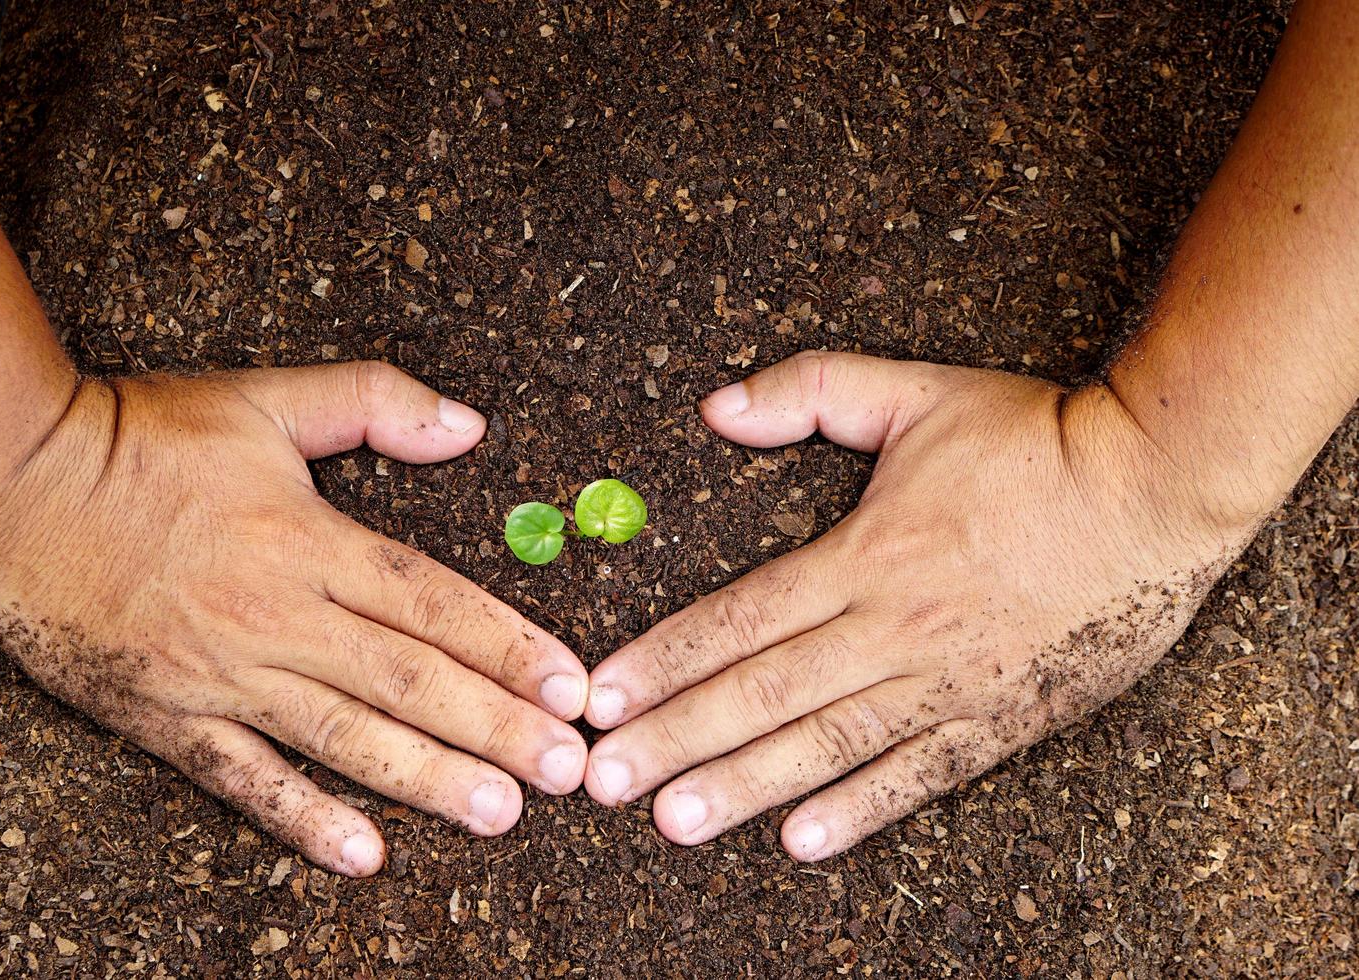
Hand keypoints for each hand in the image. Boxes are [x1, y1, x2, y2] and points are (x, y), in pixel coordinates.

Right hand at [0, 362, 588, 875]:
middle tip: (567, 770)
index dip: (509, 646)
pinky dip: (303, 818)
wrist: (11, 480)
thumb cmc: (139, 436)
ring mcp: (221, 674)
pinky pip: (244, 778)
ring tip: (501, 813)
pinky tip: (363, 852)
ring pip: (343, 735)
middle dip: (495, 726)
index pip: (432, 602)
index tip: (569, 687)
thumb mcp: (265, 398)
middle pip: (407, 679)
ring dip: (427, 778)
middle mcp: (276, 615)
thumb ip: (374, 402)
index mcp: (308, 539)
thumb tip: (467, 424)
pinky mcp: (167, 715)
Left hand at [582, 351, 1251, 860]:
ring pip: (827, 747)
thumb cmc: (1034, 440)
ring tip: (675, 823)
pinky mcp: (997, 717)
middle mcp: (894, 629)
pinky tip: (801, 841)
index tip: (601, 698)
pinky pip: (917, 776)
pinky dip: (859, 812)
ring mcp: (946, 682)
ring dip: (744, 787)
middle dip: (676, 739)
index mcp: (865, 555)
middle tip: (605, 781)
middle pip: (763, 695)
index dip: (663, 660)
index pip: (739, 619)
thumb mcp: (913, 392)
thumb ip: (809, 392)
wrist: (1157, 492)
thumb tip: (717, 407)